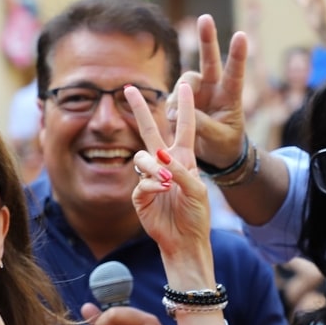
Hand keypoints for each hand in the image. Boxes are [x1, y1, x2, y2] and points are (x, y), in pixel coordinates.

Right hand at [125, 83, 213, 260]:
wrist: (186, 240)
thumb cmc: (197, 214)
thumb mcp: (197, 189)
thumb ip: (181, 171)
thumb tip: (159, 157)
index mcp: (184, 158)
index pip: (184, 126)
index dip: (184, 106)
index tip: (186, 84)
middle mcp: (165, 164)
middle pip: (149, 130)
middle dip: (139, 109)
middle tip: (128, 87)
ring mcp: (150, 178)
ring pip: (142, 157)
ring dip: (154, 167)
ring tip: (168, 183)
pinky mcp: (140, 194)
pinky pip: (141, 182)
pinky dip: (152, 186)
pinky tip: (162, 193)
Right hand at [166, 14, 248, 167]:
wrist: (215, 156)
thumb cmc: (225, 145)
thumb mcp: (219, 138)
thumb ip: (201, 125)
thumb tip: (177, 113)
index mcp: (231, 97)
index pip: (235, 73)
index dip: (237, 55)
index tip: (241, 35)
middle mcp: (214, 89)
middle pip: (209, 60)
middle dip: (207, 39)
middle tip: (205, 18)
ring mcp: (197, 93)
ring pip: (184, 82)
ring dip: (180, 98)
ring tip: (177, 119)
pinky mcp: (182, 101)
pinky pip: (172, 99)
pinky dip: (171, 110)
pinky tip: (174, 123)